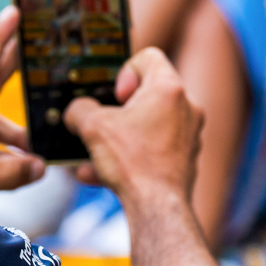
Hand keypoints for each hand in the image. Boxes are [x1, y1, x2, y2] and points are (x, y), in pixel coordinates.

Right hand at [63, 48, 203, 203]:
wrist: (157, 209)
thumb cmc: (133, 163)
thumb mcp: (92, 127)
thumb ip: (79, 109)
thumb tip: (76, 111)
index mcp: (168, 88)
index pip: (148, 57)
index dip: (125, 70)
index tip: (114, 96)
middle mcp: (186, 107)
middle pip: (147, 93)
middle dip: (117, 110)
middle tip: (102, 123)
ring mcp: (189, 135)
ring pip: (148, 125)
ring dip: (120, 136)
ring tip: (94, 154)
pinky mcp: (185, 160)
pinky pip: (152, 150)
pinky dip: (130, 158)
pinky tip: (100, 175)